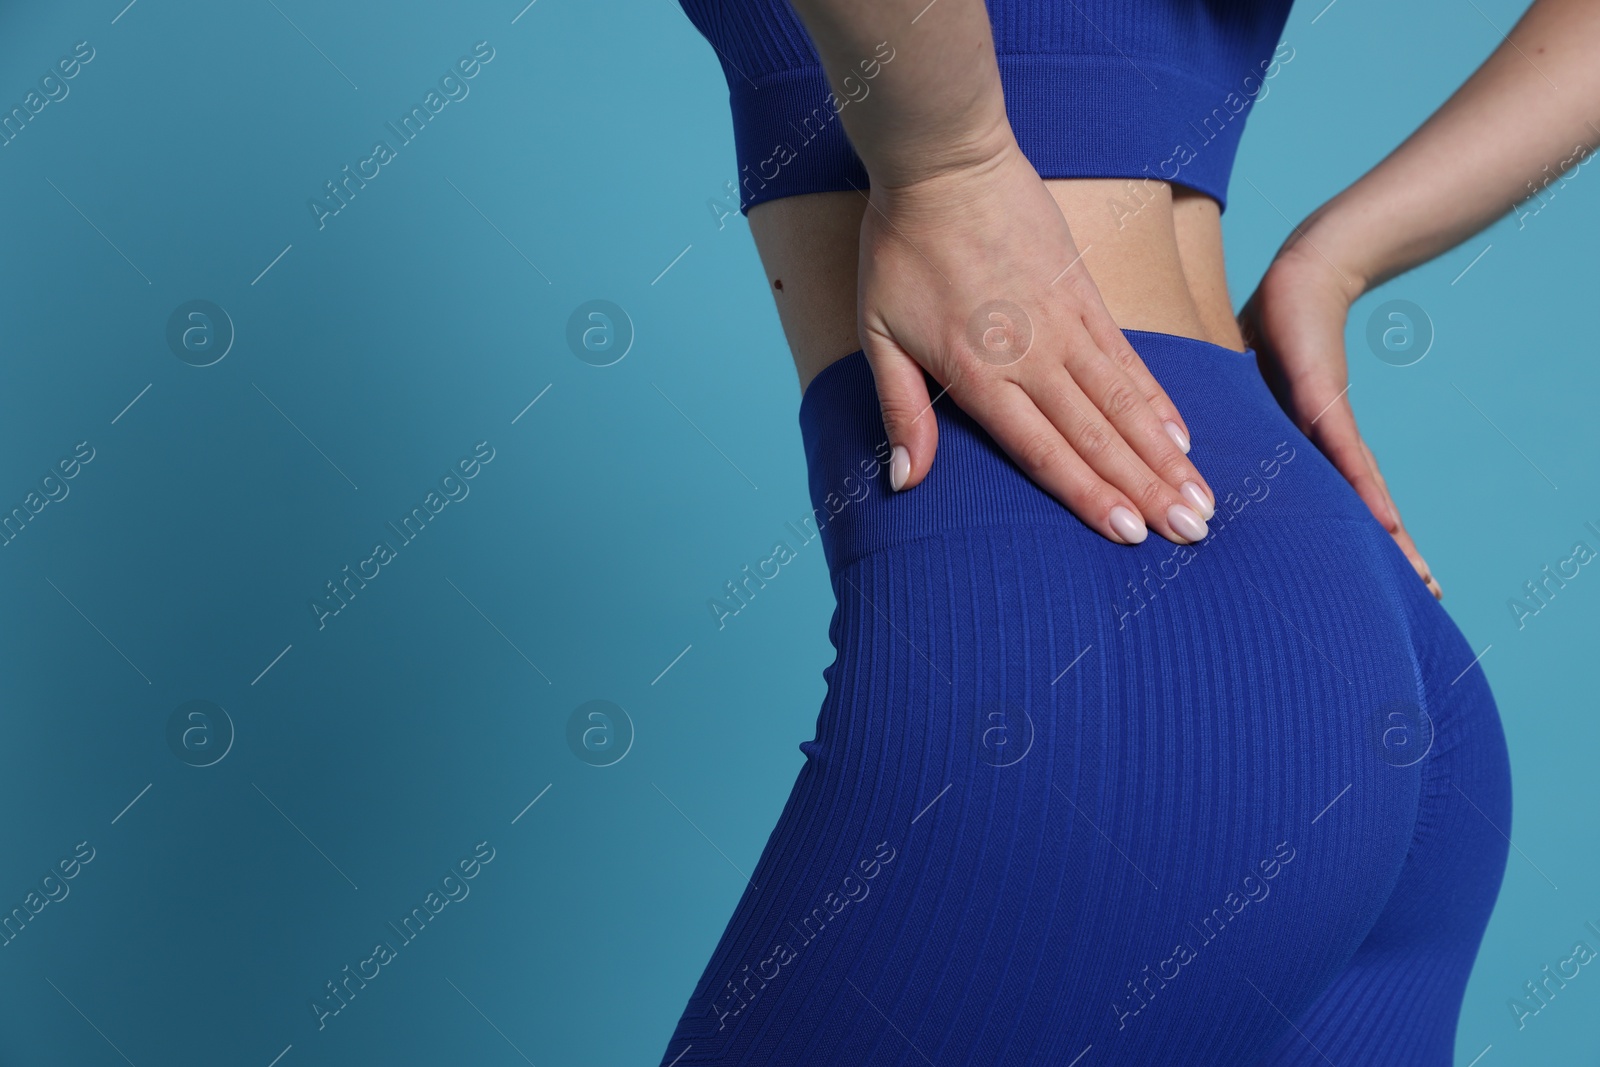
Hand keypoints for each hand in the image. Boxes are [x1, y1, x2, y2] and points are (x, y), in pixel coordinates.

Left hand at [857, 140, 1216, 544]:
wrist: (946, 162)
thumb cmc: (902, 250)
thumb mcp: (877, 334)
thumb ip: (900, 410)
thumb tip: (904, 481)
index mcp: (982, 375)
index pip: (1045, 452)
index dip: (1090, 496)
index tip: (1130, 535)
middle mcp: (1035, 357)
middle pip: (1100, 436)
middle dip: (1149, 490)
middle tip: (1192, 533)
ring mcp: (1068, 324)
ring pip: (1127, 403)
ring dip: (1167, 456)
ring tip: (1202, 498)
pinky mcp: (1086, 294)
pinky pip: (1130, 359)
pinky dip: (1158, 401)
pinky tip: (1180, 435)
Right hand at [1238, 241, 1442, 598]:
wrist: (1301, 274)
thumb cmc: (1270, 332)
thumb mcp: (1242, 401)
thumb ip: (1228, 437)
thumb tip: (1184, 466)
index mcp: (1304, 449)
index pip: (1334, 503)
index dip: (1355, 544)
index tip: (1380, 585)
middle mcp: (1324, 442)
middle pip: (1360, 507)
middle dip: (1391, 554)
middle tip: (1426, 596)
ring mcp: (1328, 422)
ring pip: (1363, 490)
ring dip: (1389, 535)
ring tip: (1418, 577)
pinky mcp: (1324, 398)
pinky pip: (1345, 453)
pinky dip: (1364, 489)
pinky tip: (1386, 524)